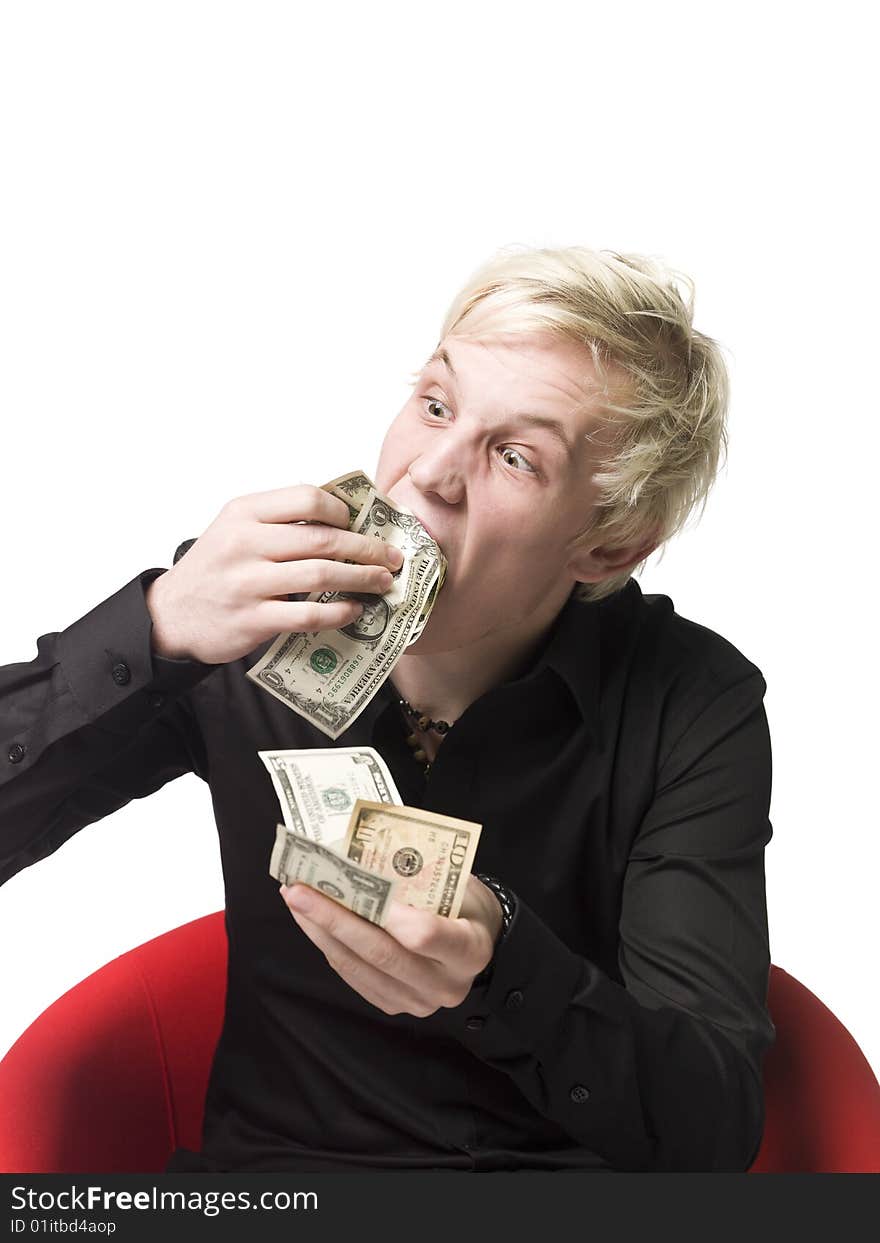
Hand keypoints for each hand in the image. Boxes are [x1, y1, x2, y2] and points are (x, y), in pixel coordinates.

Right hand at [145, 483, 403, 663]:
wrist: (172, 615)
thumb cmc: (215, 569)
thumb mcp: (234, 529)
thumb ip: (278, 520)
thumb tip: (344, 519)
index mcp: (243, 512)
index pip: (306, 498)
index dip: (342, 510)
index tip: (361, 524)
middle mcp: (244, 543)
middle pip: (322, 538)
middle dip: (366, 548)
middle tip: (391, 557)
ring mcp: (248, 583)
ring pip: (321, 574)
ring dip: (361, 578)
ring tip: (382, 582)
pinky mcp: (253, 620)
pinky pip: (308, 614)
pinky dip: (338, 611)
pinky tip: (354, 610)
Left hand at [279, 874, 503, 1016]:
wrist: (476, 941)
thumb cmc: (464, 903)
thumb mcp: (459, 883)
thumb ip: (421, 877)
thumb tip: (359, 853)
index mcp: (469, 949)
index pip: (425, 936)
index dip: (388, 914)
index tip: (356, 884)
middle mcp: (445, 984)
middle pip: (381, 953)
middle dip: (334, 918)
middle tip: (299, 888)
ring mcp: (418, 1001)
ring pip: (360, 967)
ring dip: (321, 932)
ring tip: (295, 899)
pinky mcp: (394, 1005)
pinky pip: (353, 977)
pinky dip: (329, 947)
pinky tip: (310, 922)